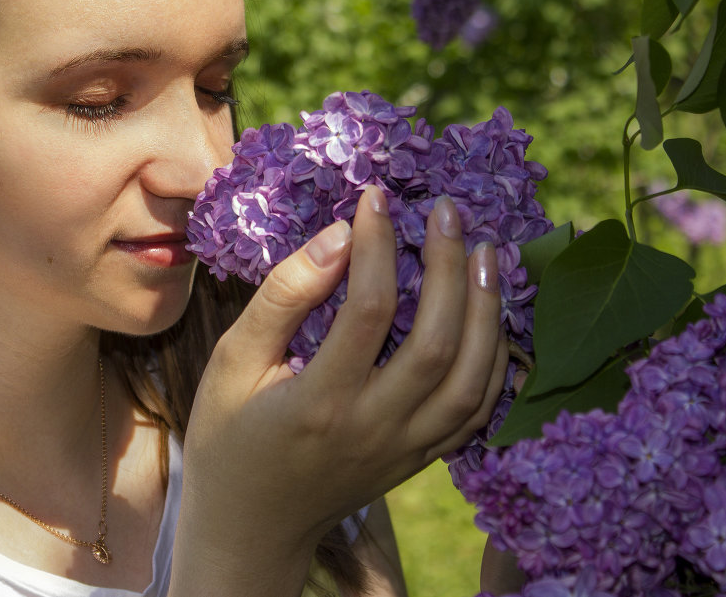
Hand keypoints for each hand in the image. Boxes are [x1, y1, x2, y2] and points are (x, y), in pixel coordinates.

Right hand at [170, 186, 508, 595]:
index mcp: (319, 403)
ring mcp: (405, 451)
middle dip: (449, 268)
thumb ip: (283, 299)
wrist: (250, 527)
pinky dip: (495, 361)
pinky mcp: (421, 460)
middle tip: (447, 211)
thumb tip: (338, 235)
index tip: (374, 199)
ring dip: (488, 312)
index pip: (369, 311)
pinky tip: (491, 315)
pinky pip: (478, 411)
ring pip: (473, 380)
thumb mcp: (234, 363)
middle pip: (437, 343)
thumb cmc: (230, 436)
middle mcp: (373, 429)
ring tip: (487, 253)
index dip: (378, 245)